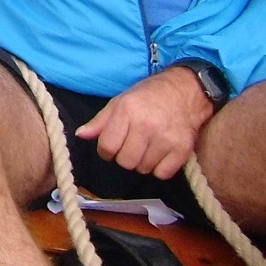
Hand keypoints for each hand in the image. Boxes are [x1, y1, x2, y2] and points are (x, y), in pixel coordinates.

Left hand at [75, 68, 214, 179]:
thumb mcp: (120, 102)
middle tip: (131, 146)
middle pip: (125, 162)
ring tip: (147, 146)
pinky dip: (159, 168)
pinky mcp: (183, 150)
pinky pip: (162, 174)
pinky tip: (160, 153)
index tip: (112, 146)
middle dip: (124, 157)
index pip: (107, 146)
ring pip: (143, 169)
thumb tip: (80, 135)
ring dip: (142, 162)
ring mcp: (166, 139)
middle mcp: (146, 125)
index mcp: (127, 111)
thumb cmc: (148, 96)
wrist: (185, 91)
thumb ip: (100, 121)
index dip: (106, 150)